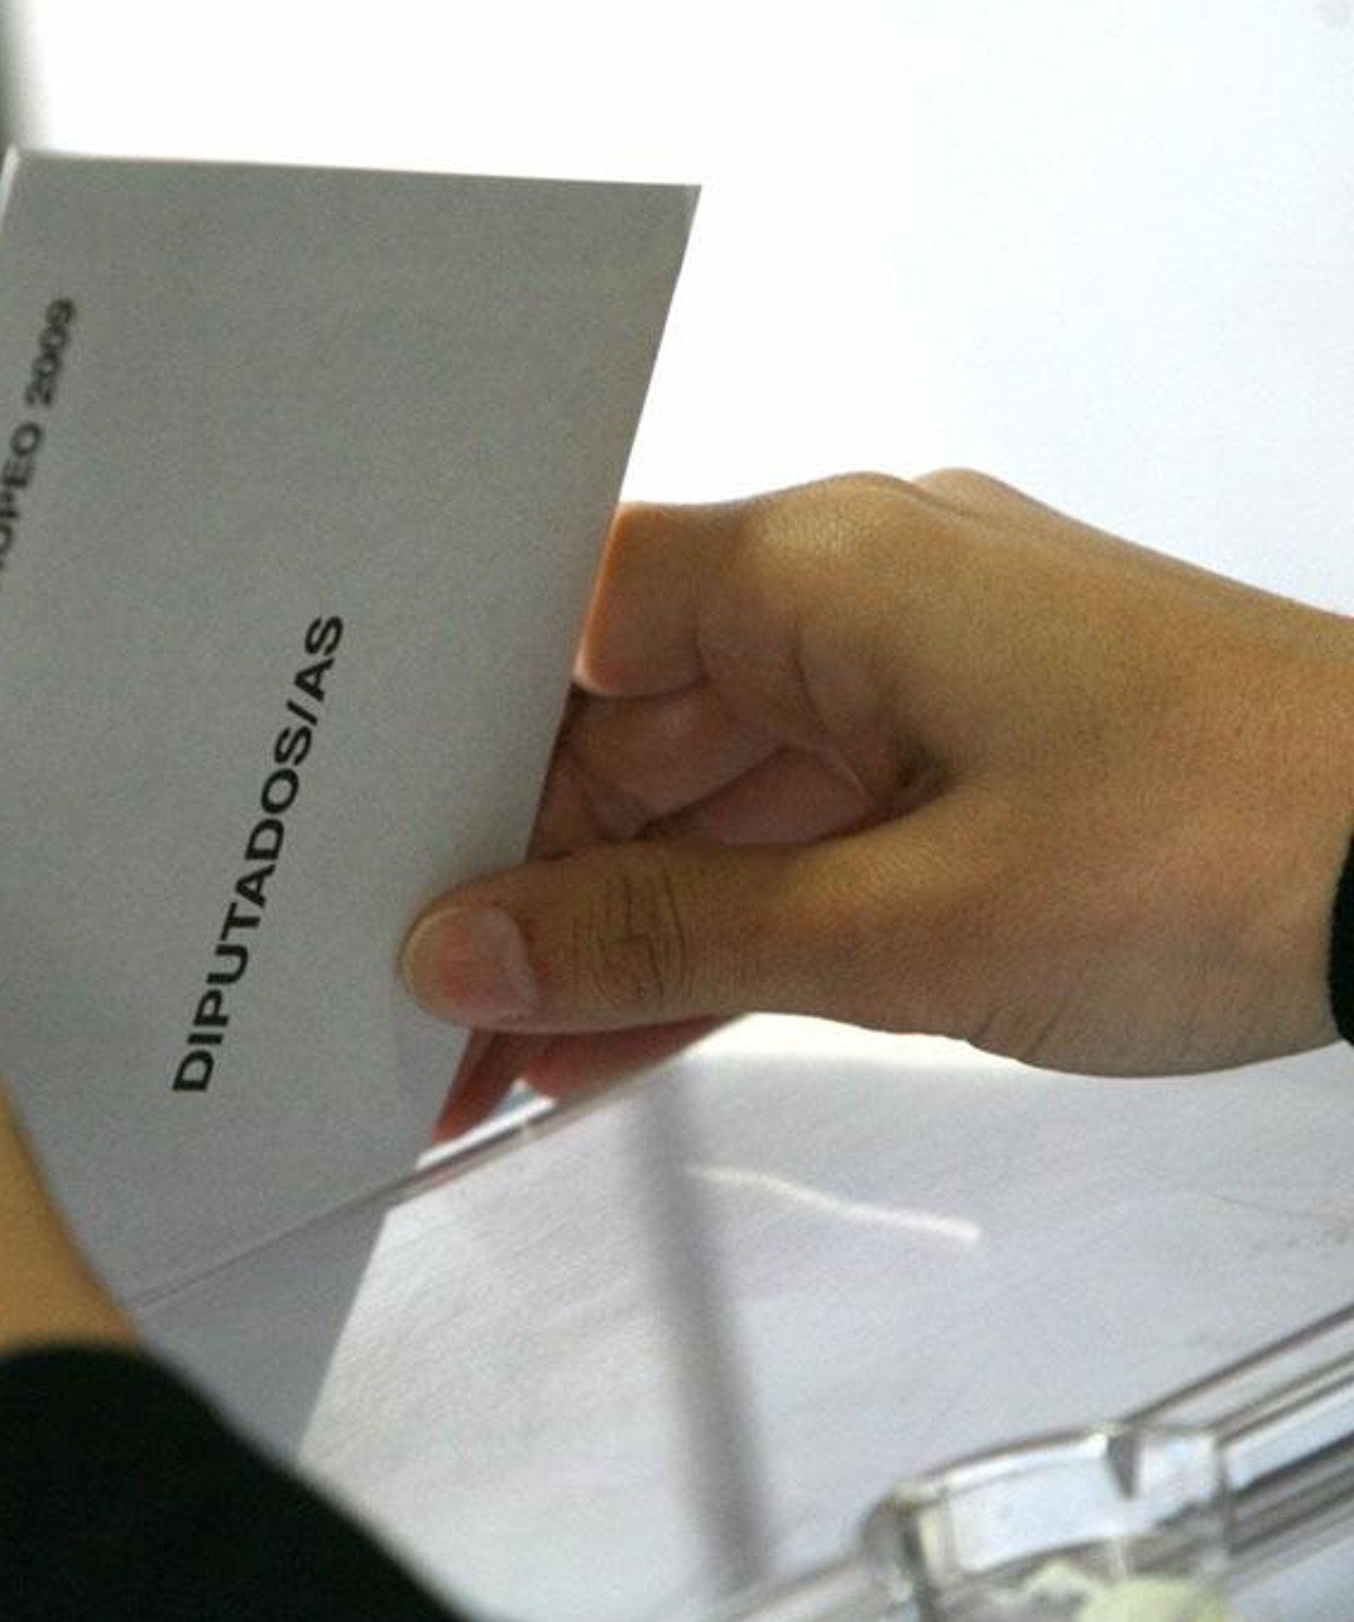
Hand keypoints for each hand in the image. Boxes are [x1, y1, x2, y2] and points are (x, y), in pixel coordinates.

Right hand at [403, 472, 1353, 1133]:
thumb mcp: (903, 927)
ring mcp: (912, 678)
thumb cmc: (1227, 843)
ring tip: (499, 1054)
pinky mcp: (961, 756)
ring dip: (620, 928)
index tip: (394, 863)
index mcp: (823, 568)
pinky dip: (722, 932)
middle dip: (532, 880)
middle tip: (430, 1010)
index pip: (572, 628)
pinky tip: (619, 1032)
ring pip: (707, 802)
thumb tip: (470, 951)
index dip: (467, 747)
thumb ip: (666, 941)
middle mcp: (854, 594)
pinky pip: (794, 840)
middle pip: (630, 728)